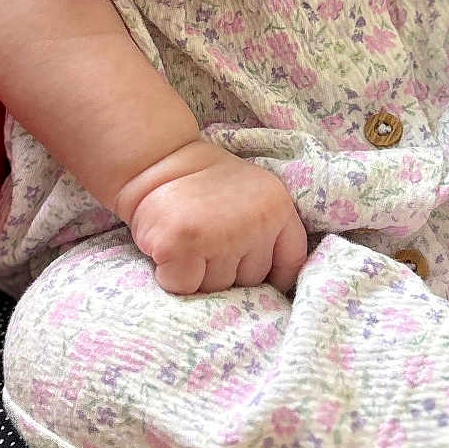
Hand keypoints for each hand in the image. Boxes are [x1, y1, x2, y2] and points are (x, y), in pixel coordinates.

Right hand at [116, 140, 309, 295]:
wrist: (156, 160)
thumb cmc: (204, 183)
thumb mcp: (252, 194)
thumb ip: (268, 230)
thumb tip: (274, 284)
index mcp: (276, 207)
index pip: (292, 262)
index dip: (275, 277)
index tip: (257, 276)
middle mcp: (255, 222)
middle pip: (251, 281)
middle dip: (228, 270)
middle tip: (207, 241)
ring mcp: (219, 236)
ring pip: (217, 288)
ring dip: (199, 274)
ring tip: (188, 242)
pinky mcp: (182, 247)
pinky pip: (184, 287)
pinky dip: (171, 276)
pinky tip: (169, 250)